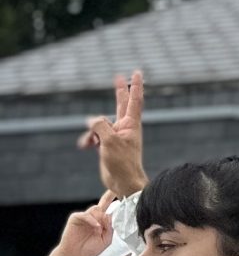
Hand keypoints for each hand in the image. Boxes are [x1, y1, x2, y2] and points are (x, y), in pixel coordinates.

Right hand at [33, 201, 116, 255]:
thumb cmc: (89, 250)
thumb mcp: (106, 240)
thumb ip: (109, 228)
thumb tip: (110, 216)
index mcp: (101, 222)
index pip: (109, 208)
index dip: (112, 199)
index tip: (120, 190)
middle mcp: (93, 217)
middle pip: (103, 203)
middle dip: (109, 198)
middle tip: (115, 196)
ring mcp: (84, 217)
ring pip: (95, 209)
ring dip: (100, 217)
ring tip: (100, 228)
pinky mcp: (75, 218)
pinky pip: (85, 215)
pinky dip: (92, 220)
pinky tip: (96, 227)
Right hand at [78, 71, 145, 199]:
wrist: (122, 182)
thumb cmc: (122, 162)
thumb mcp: (110, 140)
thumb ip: (100, 125)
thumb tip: (91, 120)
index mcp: (131, 124)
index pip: (134, 100)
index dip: (135, 86)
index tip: (137, 72)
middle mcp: (124, 127)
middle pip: (120, 104)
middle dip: (119, 91)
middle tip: (119, 76)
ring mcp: (115, 135)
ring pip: (99, 124)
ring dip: (91, 132)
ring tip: (90, 143)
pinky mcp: (106, 144)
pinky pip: (93, 135)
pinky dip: (88, 139)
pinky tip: (85, 146)